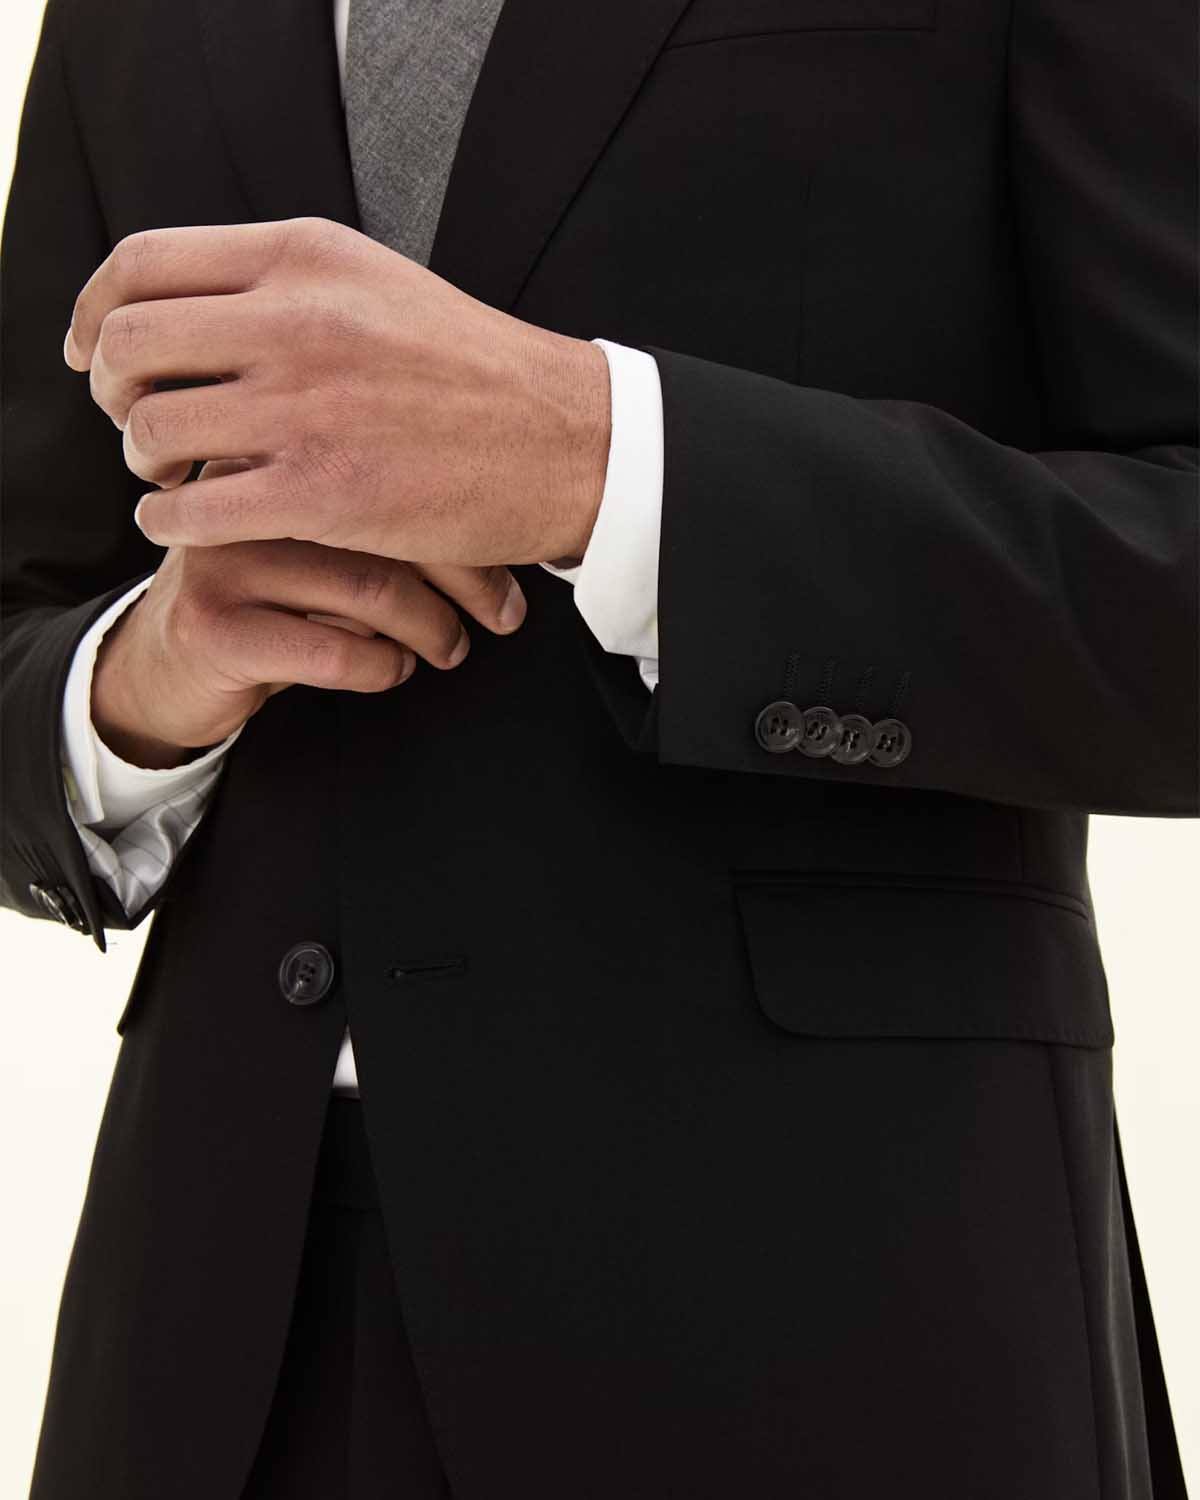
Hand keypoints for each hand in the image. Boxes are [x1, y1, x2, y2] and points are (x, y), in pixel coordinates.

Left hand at [64, 218, 611, 567]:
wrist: (566, 440)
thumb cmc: (477, 370)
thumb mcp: (380, 285)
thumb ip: (288, 284)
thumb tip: (199, 310)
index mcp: (305, 257)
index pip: (143, 264)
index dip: (96, 310)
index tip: (94, 350)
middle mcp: (294, 320)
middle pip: (131, 345)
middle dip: (113, 391)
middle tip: (136, 420)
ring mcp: (304, 408)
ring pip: (153, 430)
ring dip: (142, 459)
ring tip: (171, 475)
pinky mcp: (320, 493)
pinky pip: (191, 508)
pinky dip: (167, 519)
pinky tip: (186, 520)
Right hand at [91, 499, 526, 768]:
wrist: (167, 662)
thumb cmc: (272, 594)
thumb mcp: (330, 537)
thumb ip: (392, 510)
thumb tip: (507, 524)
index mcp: (280, 445)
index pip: (401, 461)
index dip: (473, 517)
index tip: (517, 559)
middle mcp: (246, 487)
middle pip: (394, 519)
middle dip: (469, 579)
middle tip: (503, 616)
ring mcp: (223, 555)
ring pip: (371, 586)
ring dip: (432, 629)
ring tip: (448, 649)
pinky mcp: (214, 627)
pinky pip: (331, 649)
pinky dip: (381, 666)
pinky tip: (391, 669)